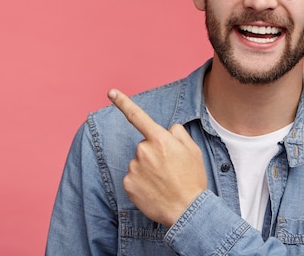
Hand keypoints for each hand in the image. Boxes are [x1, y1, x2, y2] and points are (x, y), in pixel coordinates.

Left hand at [108, 89, 207, 226]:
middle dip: (154, 153)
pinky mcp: (127, 184)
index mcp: (159, 139)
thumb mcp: (192, 150)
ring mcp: (133, 168)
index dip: (122, 102)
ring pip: (138, 162)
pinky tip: (154, 190)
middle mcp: (143, 150)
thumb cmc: (192, 179)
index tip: (110, 92)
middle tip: (170, 169)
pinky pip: (132, 177)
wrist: (187, 211)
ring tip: (164, 182)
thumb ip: (177, 133)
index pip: (138, 116)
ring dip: (147, 169)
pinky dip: (141, 183)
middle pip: (144, 146)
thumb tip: (166, 130)